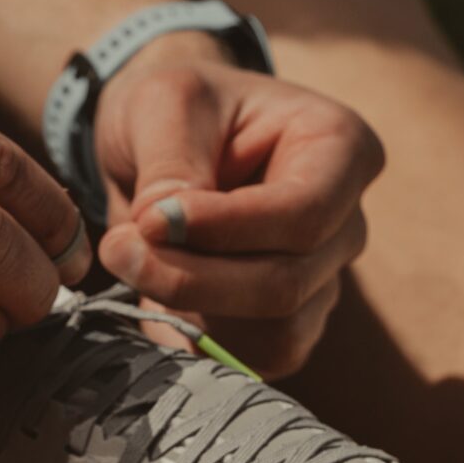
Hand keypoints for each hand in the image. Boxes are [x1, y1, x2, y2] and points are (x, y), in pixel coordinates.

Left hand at [93, 53, 383, 376]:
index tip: (148, 221)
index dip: (227, 229)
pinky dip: (198, 336)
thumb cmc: (179, 107)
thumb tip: (162, 233)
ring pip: (276, 332)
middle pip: (288, 281)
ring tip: (134, 263)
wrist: (168, 138)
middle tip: (117, 249)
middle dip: (192, 278)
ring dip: (192, 309)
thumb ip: (170, 166)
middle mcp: (346, 221)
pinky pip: (254, 358)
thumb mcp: (165, 104)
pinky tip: (157, 295)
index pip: (304, 213)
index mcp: (341, 148)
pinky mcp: (288, 324)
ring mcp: (323, 278)